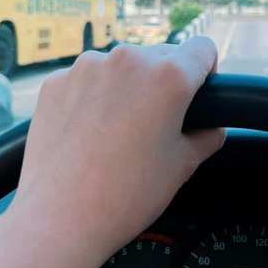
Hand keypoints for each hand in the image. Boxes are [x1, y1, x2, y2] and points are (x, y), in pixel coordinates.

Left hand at [11, 37, 223, 267]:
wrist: (58, 219)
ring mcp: (86, 68)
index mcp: (168, 77)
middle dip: (164, 82)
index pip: (203, 48)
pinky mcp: (56, 82)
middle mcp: (128, 60)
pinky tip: (89, 133)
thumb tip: (211, 128)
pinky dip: (93, 97)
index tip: (197, 93)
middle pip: (161, 55)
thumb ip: (207, 136)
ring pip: (121, 66)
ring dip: (127, 87)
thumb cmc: (124, 197)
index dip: (206, 71)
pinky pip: (86, 79)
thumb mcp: (182, 167)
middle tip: (155, 125)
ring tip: (118, 132)